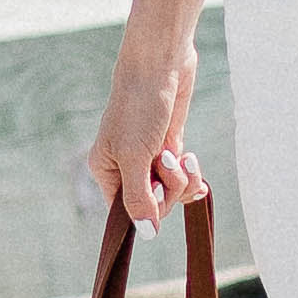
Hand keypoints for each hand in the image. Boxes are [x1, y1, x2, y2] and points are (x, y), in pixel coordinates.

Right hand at [82, 57, 203, 231]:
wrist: (160, 64)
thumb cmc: (139, 107)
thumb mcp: (135, 157)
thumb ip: (140, 198)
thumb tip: (146, 233)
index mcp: (106, 170)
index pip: (127, 211)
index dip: (148, 208)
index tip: (157, 190)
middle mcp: (126, 166)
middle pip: (154, 203)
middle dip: (170, 188)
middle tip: (168, 162)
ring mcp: (149, 157)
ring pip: (172, 191)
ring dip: (182, 178)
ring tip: (181, 156)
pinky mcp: (169, 146)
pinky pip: (182, 176)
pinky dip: (190, 171)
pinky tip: (190, 159)